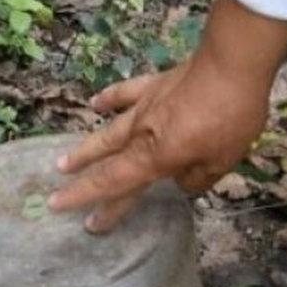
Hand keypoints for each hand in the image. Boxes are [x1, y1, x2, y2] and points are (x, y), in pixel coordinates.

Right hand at [48, 0, 286, 232]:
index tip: (86, 222)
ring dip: (85, 149)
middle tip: (55, 199)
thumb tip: (180, 182)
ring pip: (107, 132)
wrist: (231, 64)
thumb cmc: (231, 117)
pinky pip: (124, 94)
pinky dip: (107, 100)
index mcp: (156, 157)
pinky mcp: (152, 85)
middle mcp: (141, 135)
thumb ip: (198, 177)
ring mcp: (144, 107)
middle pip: (105, 163)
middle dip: (82, 184)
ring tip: (63, 162)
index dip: (101, 206)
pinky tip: (95, 104)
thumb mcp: (222, 160)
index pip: (118, 186)